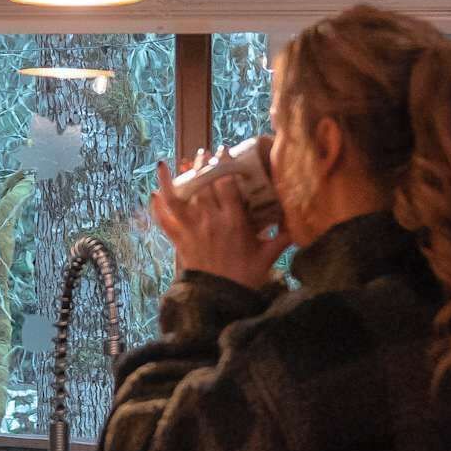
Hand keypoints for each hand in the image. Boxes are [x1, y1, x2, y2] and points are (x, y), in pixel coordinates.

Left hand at [148, 157, 286, 290]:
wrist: (221, 299)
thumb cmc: (245, 277)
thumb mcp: (268, 256)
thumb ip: (283, 237)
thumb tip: (298, 224)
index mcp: (234, 221)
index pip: (227, 185)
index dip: (225, 165)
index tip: (224, 151)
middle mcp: (211, 221)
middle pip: (203, 185)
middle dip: (202, 166)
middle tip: (204, 153)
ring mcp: (192, 230)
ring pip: (178, 198)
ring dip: (174, 179)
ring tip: (169, 163)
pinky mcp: (180, 240)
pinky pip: (165, 221)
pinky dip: (157, 208)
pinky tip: (152, 194)